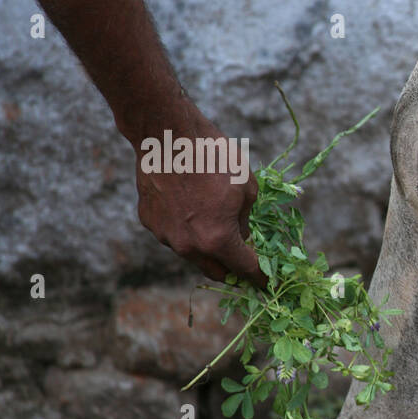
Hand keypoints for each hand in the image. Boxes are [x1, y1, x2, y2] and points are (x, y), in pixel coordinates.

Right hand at [132, 108, 264, 286]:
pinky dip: (186, 230)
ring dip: (207, 248)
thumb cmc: (213, 157)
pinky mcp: (149, 222)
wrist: (166, 134)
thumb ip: (246, 221)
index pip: (245, 269)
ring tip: (216, 226)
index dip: (260, 278)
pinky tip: (191, 209)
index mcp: (217, 240)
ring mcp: (165, 235)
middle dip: (233, 270)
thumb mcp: (247, 189)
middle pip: (216, 271)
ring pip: (192, 254)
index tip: (268, 284)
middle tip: (245, 261)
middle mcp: (188, 246)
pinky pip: (173, 235)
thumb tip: (242, 237)